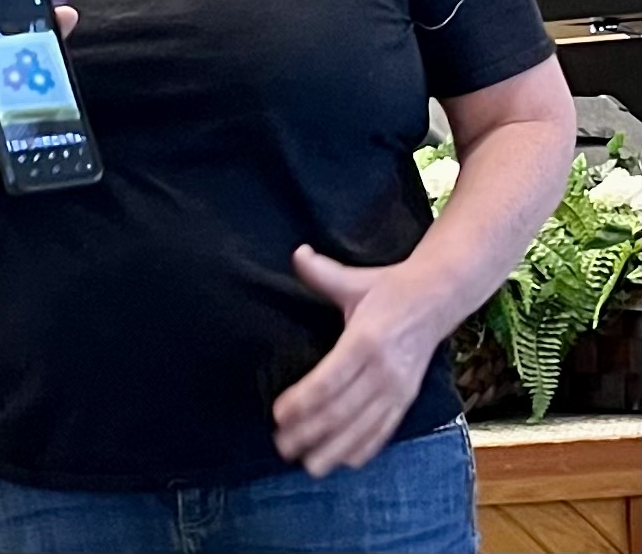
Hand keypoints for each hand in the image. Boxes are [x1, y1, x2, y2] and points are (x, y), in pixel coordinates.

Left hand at [272, 245, 440, 474]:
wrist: (438, 297)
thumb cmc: (389, 289)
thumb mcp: (355, 280)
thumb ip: (322, 273)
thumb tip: (298, 254)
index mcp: (366, 339)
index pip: (330, 379)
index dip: (304, 400)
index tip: (279, 414)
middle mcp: (384, 370)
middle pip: (342, 410)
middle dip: (310, 432)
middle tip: (282, 446)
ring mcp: (398, 388)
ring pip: (362, 428)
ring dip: (335, 449)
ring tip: (309, 465)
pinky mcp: (407, 398)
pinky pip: (384, 431)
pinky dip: (365, 448)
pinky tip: (345, 461)